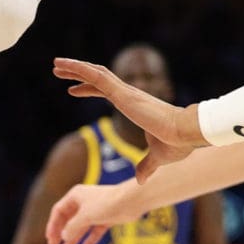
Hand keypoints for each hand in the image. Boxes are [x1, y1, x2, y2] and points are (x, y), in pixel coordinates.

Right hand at [45, 181, 137, 243]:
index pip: (58, 211)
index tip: (50, 239)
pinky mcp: (106, 218)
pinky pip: (93, 232)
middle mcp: (84, 202)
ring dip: (72, 239)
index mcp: (75, 196)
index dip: (52, 225)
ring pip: (80, 227)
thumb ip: (72, 227)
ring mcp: (95, 211)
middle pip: (68, 220)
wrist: (132, 201)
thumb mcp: (85, 216)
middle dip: (61, 234)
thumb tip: (63, 236)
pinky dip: (88, 241)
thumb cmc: (107, 203)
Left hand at [50, 58, 201, 175]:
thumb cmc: (177, 144)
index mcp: (134, 104)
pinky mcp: (124, 94)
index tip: (72, 90)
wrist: (187, 135)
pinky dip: (80, 69)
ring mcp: (126, 92)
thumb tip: (141, 180)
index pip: (107, 92)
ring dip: (74, 67)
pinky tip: (66, 66)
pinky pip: (98, 77)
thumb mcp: (157, 157)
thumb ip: (147, 166)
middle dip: (77, 73)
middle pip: (97, 78)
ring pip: (95, 73)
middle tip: (58, 70)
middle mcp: (129, 94)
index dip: (88, 89)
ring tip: (55, 64)